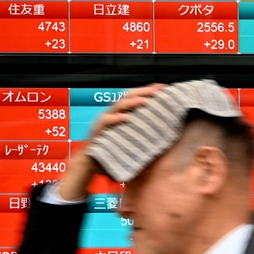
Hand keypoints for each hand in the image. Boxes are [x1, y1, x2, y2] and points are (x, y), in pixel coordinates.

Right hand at [55, 83, 165, 200]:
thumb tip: (163, 130)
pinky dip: (116, 119)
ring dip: (132, 103)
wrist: (90, 165)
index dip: (148, 91)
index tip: (163, 88)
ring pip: (117, 106)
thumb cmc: (111, 152)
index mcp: (119, 114)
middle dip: (143, 92)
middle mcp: (111, 114)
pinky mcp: (97, 132)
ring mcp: (103, 122)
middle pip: (127, 97)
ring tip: (145, 101)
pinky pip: (105, 122)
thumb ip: (140, 132)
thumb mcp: (129, 139)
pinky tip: (126, 118)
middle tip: (158, 90)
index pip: (134, 97)